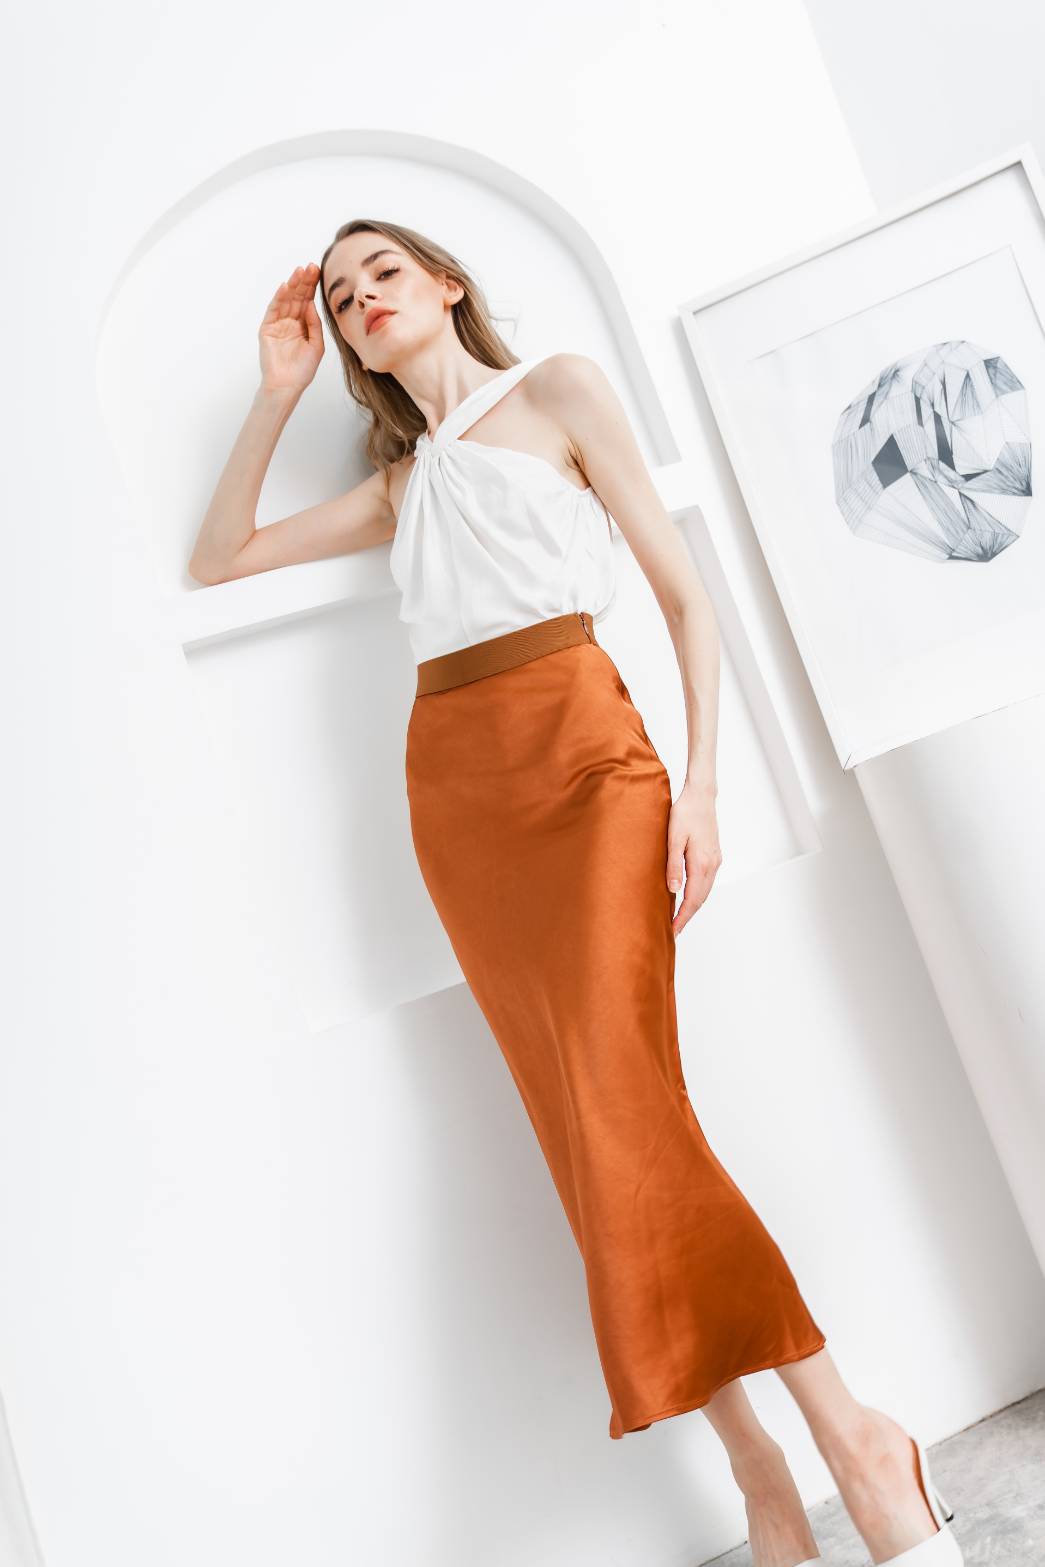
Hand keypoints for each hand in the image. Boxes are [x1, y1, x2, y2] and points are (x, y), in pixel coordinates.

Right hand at [259, 262, 324, 391]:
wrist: (288, 386)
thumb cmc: (303, 370)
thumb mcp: (316, 345)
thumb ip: (315, 324)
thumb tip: (311, 304)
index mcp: (303, 323)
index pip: (307, 300)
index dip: (312, 286)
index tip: (319, 271)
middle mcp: (290, 320)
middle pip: (297, 296)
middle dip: (303, 281)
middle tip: (311, 266)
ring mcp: (278, 323)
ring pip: (285, 299)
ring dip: (292, 285)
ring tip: (299, 272)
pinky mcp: (267, 328)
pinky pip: (273, 310)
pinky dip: (278, 298)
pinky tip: (285, 287)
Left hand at [665, 782, 721, 936]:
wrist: (701, 796)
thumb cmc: (684, 813)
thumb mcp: (673, 838)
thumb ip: (673, 865)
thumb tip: (673, 890)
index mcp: (701, 863)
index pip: (692, 899)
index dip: (682, 917)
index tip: (673, 931)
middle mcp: (712, 864)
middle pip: (701, 899)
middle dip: (687, 917)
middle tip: (673, 931)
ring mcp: (715, 860)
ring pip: (705, 891)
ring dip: (693, 906)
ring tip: (678, 918)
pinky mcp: (714, 855)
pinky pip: (706, 882)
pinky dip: (697, 894)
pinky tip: (687, 896)